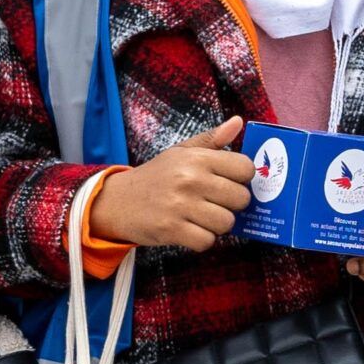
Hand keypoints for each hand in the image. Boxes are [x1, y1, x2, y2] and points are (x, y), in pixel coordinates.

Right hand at [89, 117, 253, 252]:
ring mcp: (181, 205)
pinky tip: (190, 230)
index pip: (245, 168)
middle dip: (232, 205)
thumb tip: (238, 122)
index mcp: (197, 158)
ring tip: (201, 217)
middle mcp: (191, 179)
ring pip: (226, 223)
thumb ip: (212, 139)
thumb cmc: (156, 176)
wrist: (118, 201)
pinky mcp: (172, 229)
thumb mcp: (181, 152)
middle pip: (241, 199)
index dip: (242, 179)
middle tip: (214, 203)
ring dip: (217, 225)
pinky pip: (207, 241)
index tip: (230, 182)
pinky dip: (202, 240)